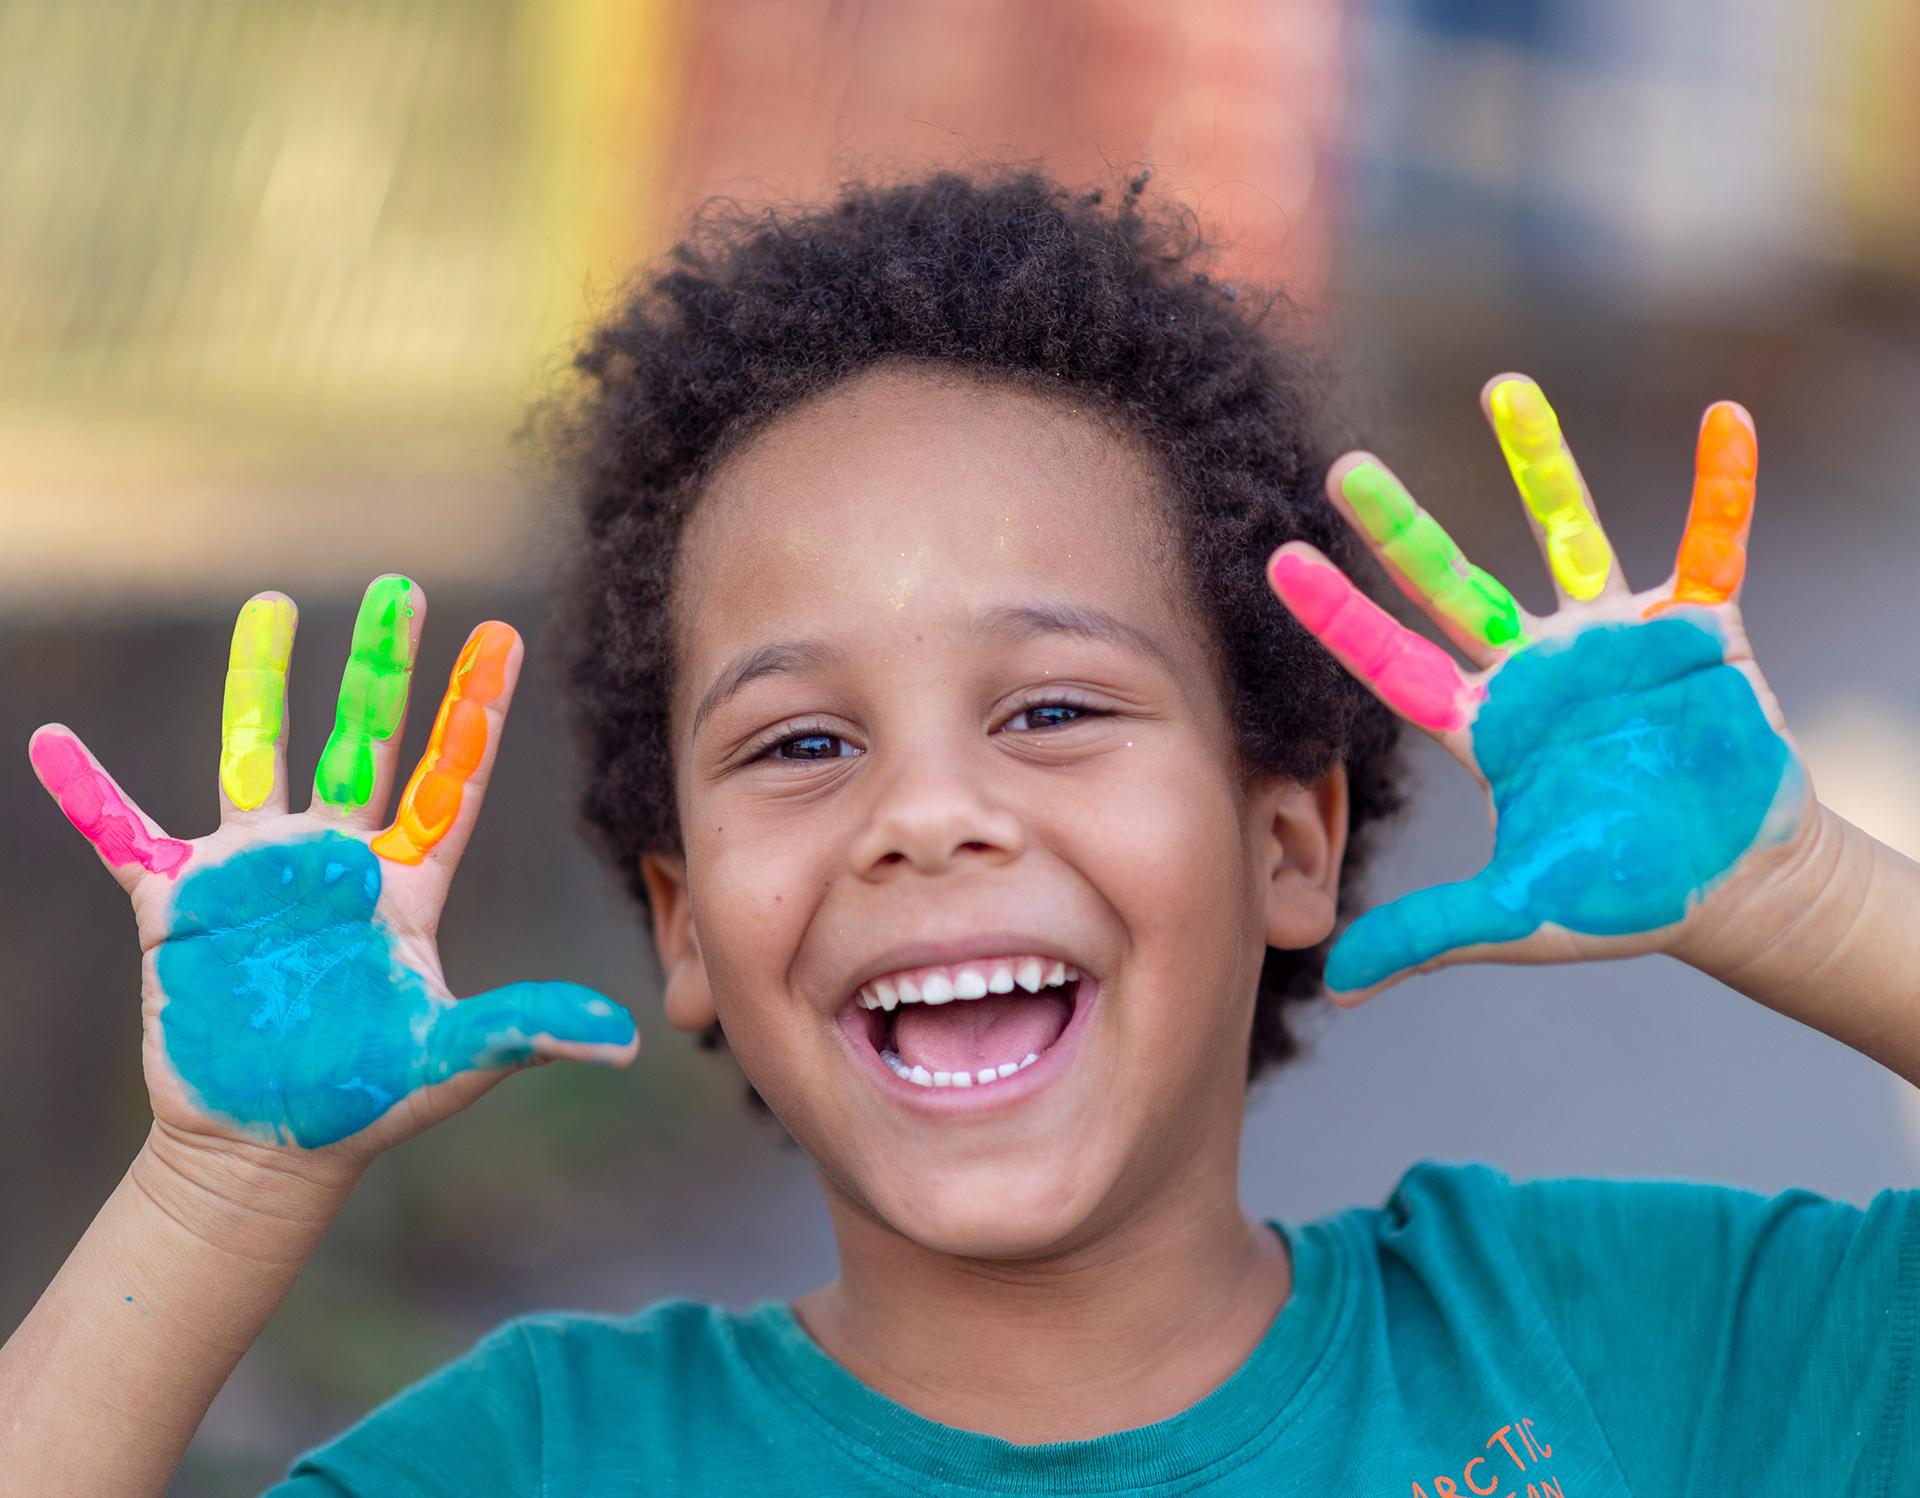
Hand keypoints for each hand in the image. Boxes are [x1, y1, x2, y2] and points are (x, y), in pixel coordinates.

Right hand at [29, 576, 638, 1174]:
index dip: (475, 710)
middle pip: (362, 741)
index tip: (504, 636)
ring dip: (260, 684)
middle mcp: (336, 861)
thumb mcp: (453, 1061)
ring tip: (273, 604)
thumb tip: (627, 1045)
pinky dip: (86, 793)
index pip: (450, 780)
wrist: (266, 1148)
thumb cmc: (366, 1100)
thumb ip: (527, 1030)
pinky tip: (52, 742)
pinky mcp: (180, 906)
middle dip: (383, 666)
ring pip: (256, 755)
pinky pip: (123, 834)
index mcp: (405, 886)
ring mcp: (256, 874)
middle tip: (403, 588)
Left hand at [1266, 375, 1814, 1002]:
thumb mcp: (1520, 916)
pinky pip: (1712, 543)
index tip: (1273, 563)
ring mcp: (1614, 640)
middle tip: (1341, 466)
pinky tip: (1727, 420)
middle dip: (1400, 528)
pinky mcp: (1700, 629)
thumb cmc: (1627, 896)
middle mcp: (1536, 668)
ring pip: (1569, 533)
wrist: (1737, 886)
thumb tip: (1336, 985)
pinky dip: (1724, 488)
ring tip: (1503, 386)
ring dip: (1539, 464)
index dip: (1337, 618)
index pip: (1392, 663)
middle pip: (1453, 583)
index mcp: (1487, 725)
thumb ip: (1430, 934)